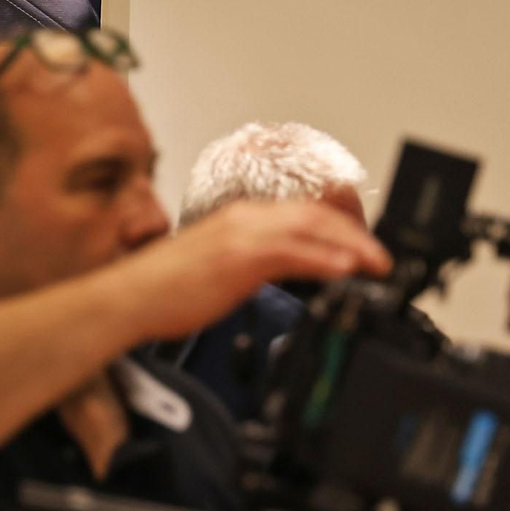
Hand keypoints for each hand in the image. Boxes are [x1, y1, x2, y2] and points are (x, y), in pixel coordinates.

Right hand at [110, 200, 390, 341]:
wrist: (129, 297)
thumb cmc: (163, 289)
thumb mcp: (215, 266)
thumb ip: (248, 261)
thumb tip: (281, 274)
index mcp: (239, 218)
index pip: (301, 213)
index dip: (338, 228)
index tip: (360, 248)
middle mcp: (244, 218)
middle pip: (314, 214)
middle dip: (354, 235)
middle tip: (380, 259)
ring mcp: (241, 234)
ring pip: (311, 228)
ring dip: (351, 246)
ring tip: (375, 264)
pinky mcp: (239, 257)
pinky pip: (293, 252)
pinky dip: (324, 259)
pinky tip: (345, 271)